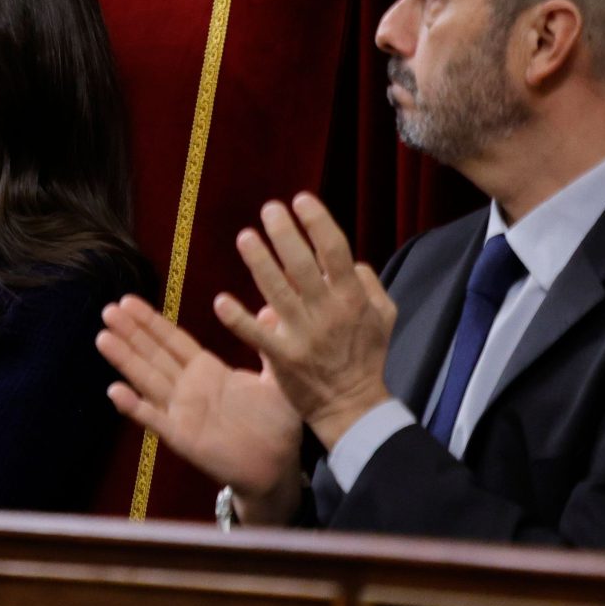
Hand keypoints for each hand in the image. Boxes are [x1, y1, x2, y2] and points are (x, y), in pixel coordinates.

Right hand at [98, 292, 304, 522]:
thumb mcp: (278, 381)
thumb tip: (271, 311)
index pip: (173, 340)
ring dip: (125, 360)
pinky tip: (115, 391)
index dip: (150, 322)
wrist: (278, 467)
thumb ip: (268, 349)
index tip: (128, 301)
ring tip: (103, 338)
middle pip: (154, 354)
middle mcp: (188, 387)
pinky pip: (155, 419)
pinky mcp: (182, 437)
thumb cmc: (278, 425)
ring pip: (147, 380)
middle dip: (131, 333)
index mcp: (207, 370)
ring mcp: (182, 412)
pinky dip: (135, 407)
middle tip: (108, 310)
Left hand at [216, 193, 396, 447]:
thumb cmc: (367, 355)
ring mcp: (304, 336)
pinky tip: (220, 301)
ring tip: (245, 236)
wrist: (353, 406)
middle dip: (286, 234)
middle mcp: (328, 313)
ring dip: (260, 263)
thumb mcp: (384, 316)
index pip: (335, 252)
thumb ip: (369, 283)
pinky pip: (257, 335)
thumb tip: (350, 258)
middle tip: (269, 208)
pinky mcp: (282, 358)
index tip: (301, 199)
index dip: (318, 223)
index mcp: (352, 299)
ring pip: (277, 293)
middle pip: (304, 266)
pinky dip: (239, 319)